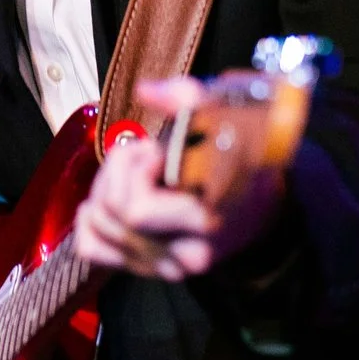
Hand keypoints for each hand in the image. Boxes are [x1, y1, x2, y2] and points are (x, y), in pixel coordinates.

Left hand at [72, 75, 287, 279]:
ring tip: (134, 173)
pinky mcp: (153, 268)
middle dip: (116, 173)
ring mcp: (170, 266)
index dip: (134, 168)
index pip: (135, 209)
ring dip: (104, 190)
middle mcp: (188, 253)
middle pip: (114, 215)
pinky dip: (88, 222)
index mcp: (206, 219)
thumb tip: (146, 91)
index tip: (157, 149)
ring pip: (99, 230)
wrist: (269, 198)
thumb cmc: (247, 154)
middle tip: (143, 153)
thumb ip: (188, 98)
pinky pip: (94, 250)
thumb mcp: (227, 117)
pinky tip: (108, 199)